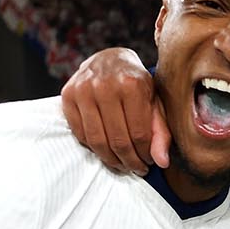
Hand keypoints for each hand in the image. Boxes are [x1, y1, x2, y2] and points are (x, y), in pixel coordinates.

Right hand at [61, 48, 168, 173]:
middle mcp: (105, 85)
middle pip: (118, 140)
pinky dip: (93, 148)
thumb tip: (162, 162)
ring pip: (97, 140)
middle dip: (129, 161)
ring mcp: (83, 90)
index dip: (145, 154)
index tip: (149, 162)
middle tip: (136, 169)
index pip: (139, 133)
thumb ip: (161, 132)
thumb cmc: (136, 84)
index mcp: (132, 85)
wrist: (109, 59)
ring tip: (122, 165)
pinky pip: (80, 133)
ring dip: (111, 160)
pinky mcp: (67, 95)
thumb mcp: (155, 102)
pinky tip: (105, 151)